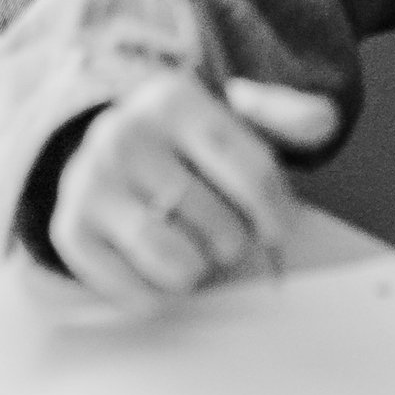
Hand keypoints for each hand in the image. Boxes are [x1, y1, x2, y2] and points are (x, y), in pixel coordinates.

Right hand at [50, 71, 342, 307]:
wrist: (108, 147)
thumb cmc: (187, 142)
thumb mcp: (235, 115)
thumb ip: (286, 116)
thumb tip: (323, 117)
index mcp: (173, 99)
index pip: (250, 169)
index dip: (275, 212)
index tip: (279, 228)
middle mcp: (125, 135)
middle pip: (217, 223)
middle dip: (234, 240)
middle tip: (225, 233)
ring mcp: (91, 182)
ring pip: (174, 261)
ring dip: (197, 271)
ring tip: (194, 250)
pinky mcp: (70, 229)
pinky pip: (133, 290)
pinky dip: (157, 294)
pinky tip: (159, 268)